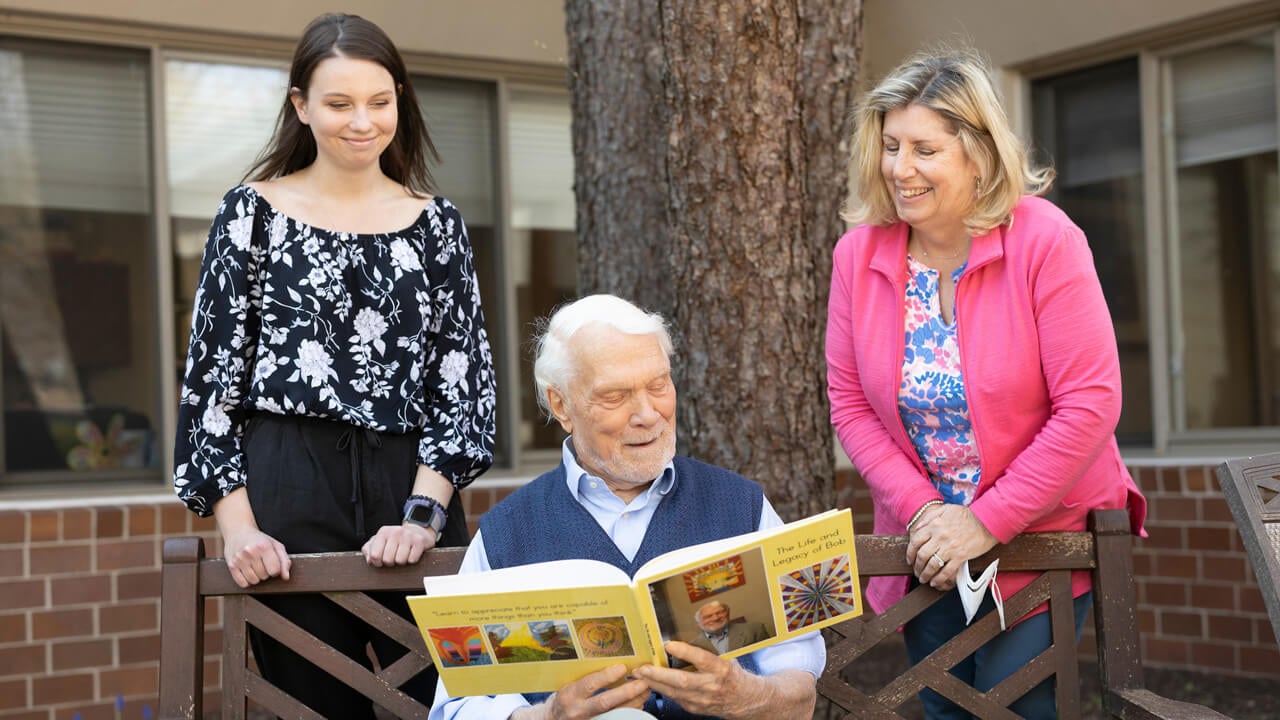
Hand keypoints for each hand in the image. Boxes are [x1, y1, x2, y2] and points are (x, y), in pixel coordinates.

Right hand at [213, 488, 289, 588]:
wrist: (238, 531)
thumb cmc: (259, 539)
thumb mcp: (276, 545)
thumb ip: (284, 561)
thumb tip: (286, 577)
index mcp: (264, 547)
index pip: (275, 571)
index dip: (276, 569)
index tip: (272, 563)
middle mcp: (250, 553)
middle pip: (264, 576)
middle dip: (266, 572)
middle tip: (262, 562)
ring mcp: (239, 559)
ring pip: (253, 581)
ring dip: (256, 577)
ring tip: (254, 566)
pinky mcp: (231, 565)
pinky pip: (242, 584)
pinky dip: (246, 581)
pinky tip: (247, 571)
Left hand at [362, 522, 436, 566]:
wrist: (416, 531)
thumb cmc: (395, 540)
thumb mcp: (379, 541)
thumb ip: (368, 550)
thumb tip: (370, 560)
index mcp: (383, 532)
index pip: (375, 555)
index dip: (377, 562)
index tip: (381, 560)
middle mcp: (396, 531)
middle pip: (387, 560)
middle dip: (390, 562)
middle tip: (393, 557)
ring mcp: (408, 535)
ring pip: (400, 561)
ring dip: (401, 562)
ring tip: (402, 555)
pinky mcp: (419, 541)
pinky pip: (412, 560)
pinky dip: (411, 560)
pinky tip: (411, 554)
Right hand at [512, 664, 648, 719]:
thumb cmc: (565, 699)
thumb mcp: (570, 685)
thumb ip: (588, 677)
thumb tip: (614, 664)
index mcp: (570, 694)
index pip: (590, 684)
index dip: (607, 676)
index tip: (623, 667)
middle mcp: (578, 710)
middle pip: (605, 702)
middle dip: (627, 692)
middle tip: (643, 682)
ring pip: (615, 714)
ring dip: (634, 702)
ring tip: (645, 690)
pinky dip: (629, 711)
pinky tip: (637, 703)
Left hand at [631, 642, 766, 717]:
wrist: (745, 700)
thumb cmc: (734, 675)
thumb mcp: (727, 658)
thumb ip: (709, 649)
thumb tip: (692, 628)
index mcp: (721, 669)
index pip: (702, 659)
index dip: (685, 652)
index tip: (669, 644)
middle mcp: (711, 685)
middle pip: (682, 681)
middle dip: (659, 674)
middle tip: (643, 667)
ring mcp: (702, 700)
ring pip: (674, 692)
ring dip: (654, 683)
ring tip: (639, 674)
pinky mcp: (694, 708)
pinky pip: (674, 699)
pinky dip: (660, 690)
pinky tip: (649, 683)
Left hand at [906, 504, 997, 589]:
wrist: (987, 521)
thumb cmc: (967, 515)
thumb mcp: (945, 509)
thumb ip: (929, 517)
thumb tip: (917, 527)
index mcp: (934, 525)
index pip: (915, 542)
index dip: (910, 553)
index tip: (909, 560)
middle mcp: (939, 537)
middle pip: (921, 555)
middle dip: (917, 567)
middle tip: (916, 572)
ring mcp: (950, 547)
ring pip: (932, 565)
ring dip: (925, 574)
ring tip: (923, 579)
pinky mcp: (960, 556)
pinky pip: (946, 571)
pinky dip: (938, 579)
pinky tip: (935, 582)